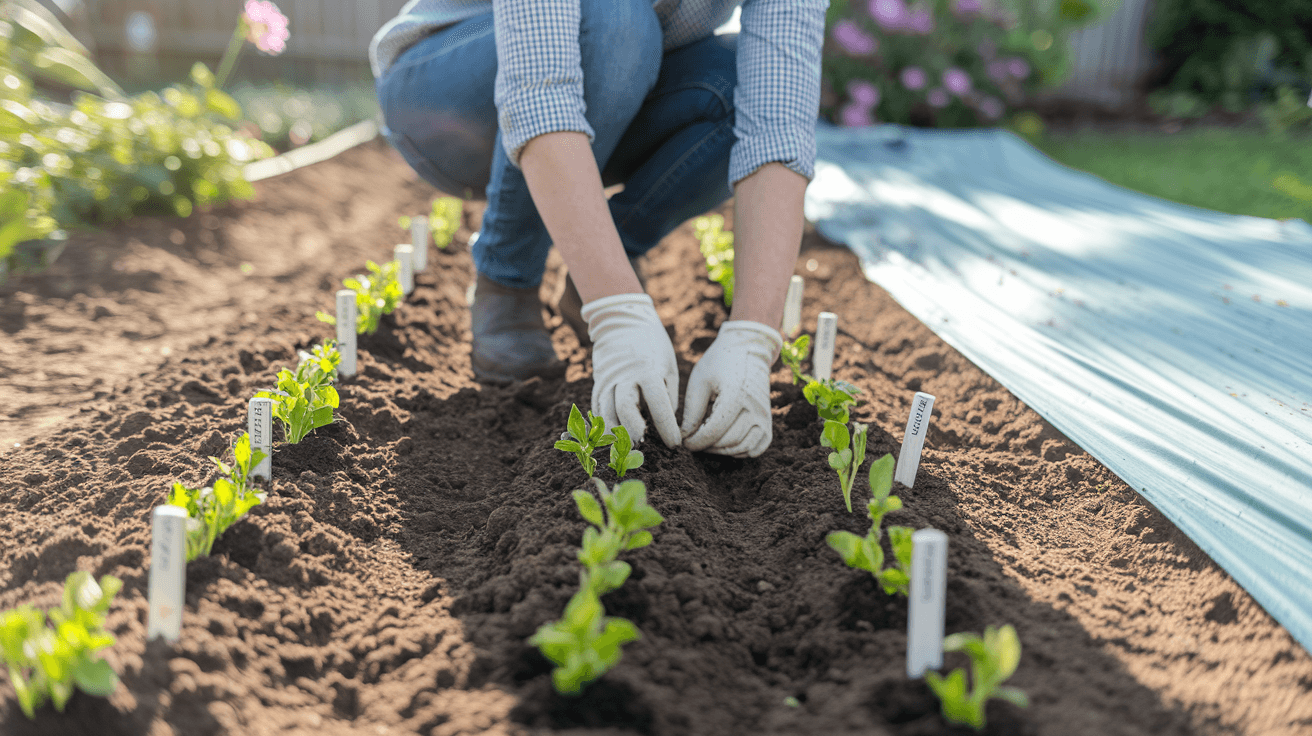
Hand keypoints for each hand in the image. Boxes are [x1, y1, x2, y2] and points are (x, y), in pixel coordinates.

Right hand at [581, 294, 680, 446]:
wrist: (623, 320)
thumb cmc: (653, 345)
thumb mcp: (669, 366)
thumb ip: (668, 396)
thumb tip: (664, 425)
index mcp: (649, 371)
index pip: (658, 405)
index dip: (666, 428)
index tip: (674, 444)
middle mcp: (625, 376)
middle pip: (625, 409)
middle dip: (632, 432)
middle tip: (642, 447)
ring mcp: (608, 379)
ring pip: (606, 411)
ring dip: (613, 432)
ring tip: (622, 449)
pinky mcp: (598, 382)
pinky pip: (598, 406)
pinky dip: (602, 422)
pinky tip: (609, 435)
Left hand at [681, 321, 782, 457]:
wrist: (750, 347)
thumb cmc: (720, 362)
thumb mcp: (700, 381)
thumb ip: (692, 411)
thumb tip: (684, 437)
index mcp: (735, 396)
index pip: (714, 432)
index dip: (696, 442)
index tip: (684, 443)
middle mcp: (754, 408)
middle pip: (728, 442)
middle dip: (707, 447)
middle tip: (693, 441)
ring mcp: (764, 416)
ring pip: (744, 448)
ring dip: (723, 451)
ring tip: (708, 442)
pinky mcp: (769, 420)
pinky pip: (758, 447)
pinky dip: (742, 451)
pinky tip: (727, 443)